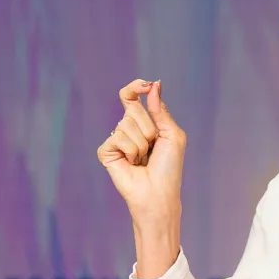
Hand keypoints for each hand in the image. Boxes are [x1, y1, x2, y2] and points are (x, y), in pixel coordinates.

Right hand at [96, 79, 186, 278]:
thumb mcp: (172, 134)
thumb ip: (160, 110)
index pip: (132, 97)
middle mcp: (127, 129)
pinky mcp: (106, 152)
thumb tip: (153, 84)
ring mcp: (116, 141)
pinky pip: (116, 138)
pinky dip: (130, 151)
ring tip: (143, 160)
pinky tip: (131, 164)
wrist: (159, 194)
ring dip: (141, 144)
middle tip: (152, 148)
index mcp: (143, 122)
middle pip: (132, 109)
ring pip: (126, 125)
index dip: (136, 87)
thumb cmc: (168, 168)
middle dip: (148, 128)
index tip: (145, 84)